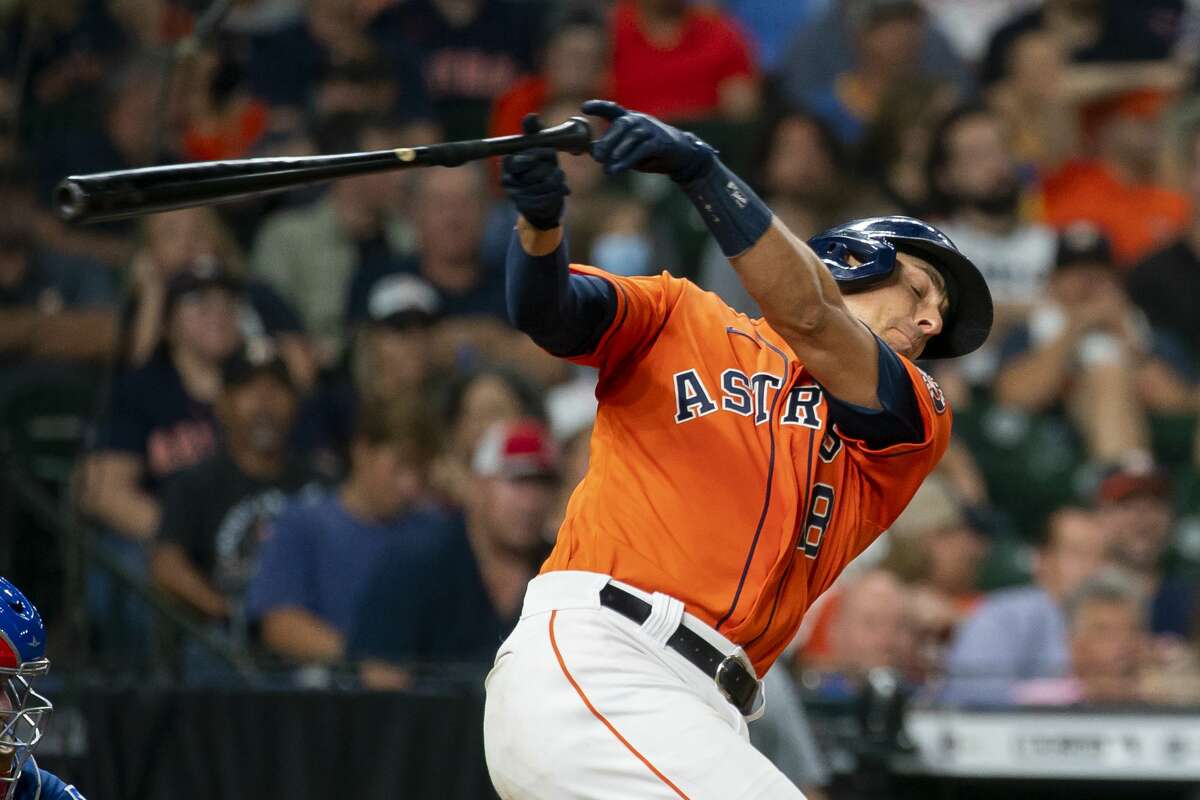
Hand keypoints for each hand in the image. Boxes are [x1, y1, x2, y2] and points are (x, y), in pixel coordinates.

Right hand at [501, 114, 568, 230]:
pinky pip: (550, 195)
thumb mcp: (537, 146)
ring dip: (557, 177)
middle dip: (550, 165)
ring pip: (545, 182)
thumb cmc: (540, 165)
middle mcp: (506, 180)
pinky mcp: (529, 208)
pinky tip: (561, 188)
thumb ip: (533, 131)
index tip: (550, 153)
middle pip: (534, 169)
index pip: (520, 157)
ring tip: (558, 176)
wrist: (544, 198)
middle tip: (553, 165)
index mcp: (507, 162)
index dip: (537, 155)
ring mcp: (516, 196)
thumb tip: (532, 116)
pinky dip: (560, 190)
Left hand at [582, 99, 715, 181]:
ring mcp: (651, 129)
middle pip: (621, 125)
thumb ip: (611, 149)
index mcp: (628, 118)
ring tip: (608, 170)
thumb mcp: (628, 150)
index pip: (612, 109)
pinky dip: (628, 160)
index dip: (598, 107)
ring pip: (631, 138)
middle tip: (597, 157)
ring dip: (618, 154)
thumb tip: (592, 151)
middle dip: (607, 141)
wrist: (680, 156)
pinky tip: (618, 170)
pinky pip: (642, 150)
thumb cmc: (649, 152)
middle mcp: (639, 120)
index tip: (584, 108)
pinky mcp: (660, 142)